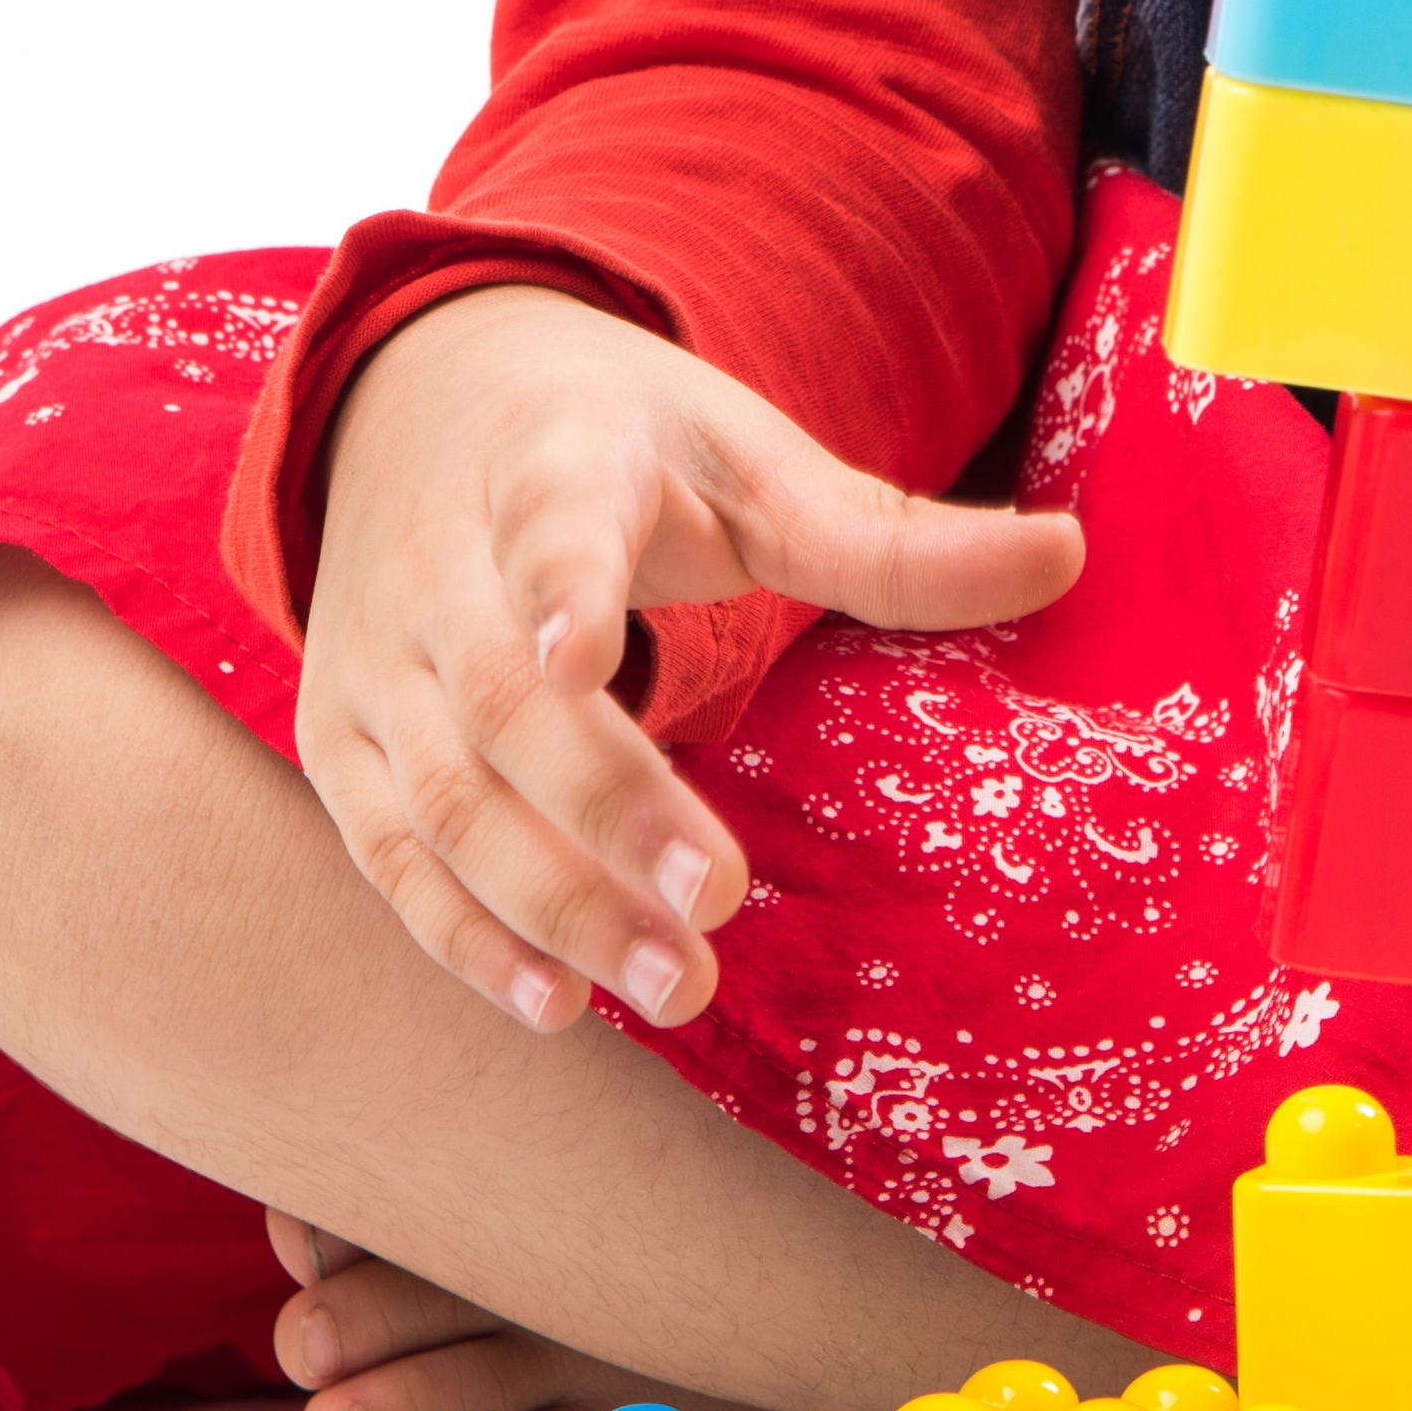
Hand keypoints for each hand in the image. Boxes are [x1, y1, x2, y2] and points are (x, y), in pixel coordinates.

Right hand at [297, 282, 1081, 1033]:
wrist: (417, 403)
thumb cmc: (625, 447)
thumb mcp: (750, 458)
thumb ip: (891, 531)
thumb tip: (1071, 554)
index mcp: (551, 461)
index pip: (549, 520)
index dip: (561, 582)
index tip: (582, 649)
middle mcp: (438, 561)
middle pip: (501, 697)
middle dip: (605, 808)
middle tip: (719, 905)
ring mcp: (376, 657)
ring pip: (441, 795)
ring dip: (549, 902)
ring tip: (669, 986)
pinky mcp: (341, 736)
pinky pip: (389, 852)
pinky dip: (461, 935)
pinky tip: (556, 1007)